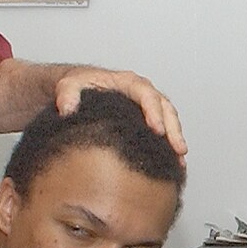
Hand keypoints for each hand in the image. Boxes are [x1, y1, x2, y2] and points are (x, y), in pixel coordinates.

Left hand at [54, 67, 186, 158]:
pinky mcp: (146, 121)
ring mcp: (147, 108)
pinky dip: (169, 147)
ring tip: (180, 161)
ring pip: (169, 121)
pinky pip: (164, 132)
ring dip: (176, 140)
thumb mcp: (68, 86)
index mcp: (128, 82)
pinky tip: (173, 165)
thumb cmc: (77, 86)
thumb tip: (66, 109)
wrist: (78, 90)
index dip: (154, 112)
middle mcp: (142, 93)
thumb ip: (67, 95)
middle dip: (173, 130)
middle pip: (165, 109)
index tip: (157, 129)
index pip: (146, 95)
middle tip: (178, 149)